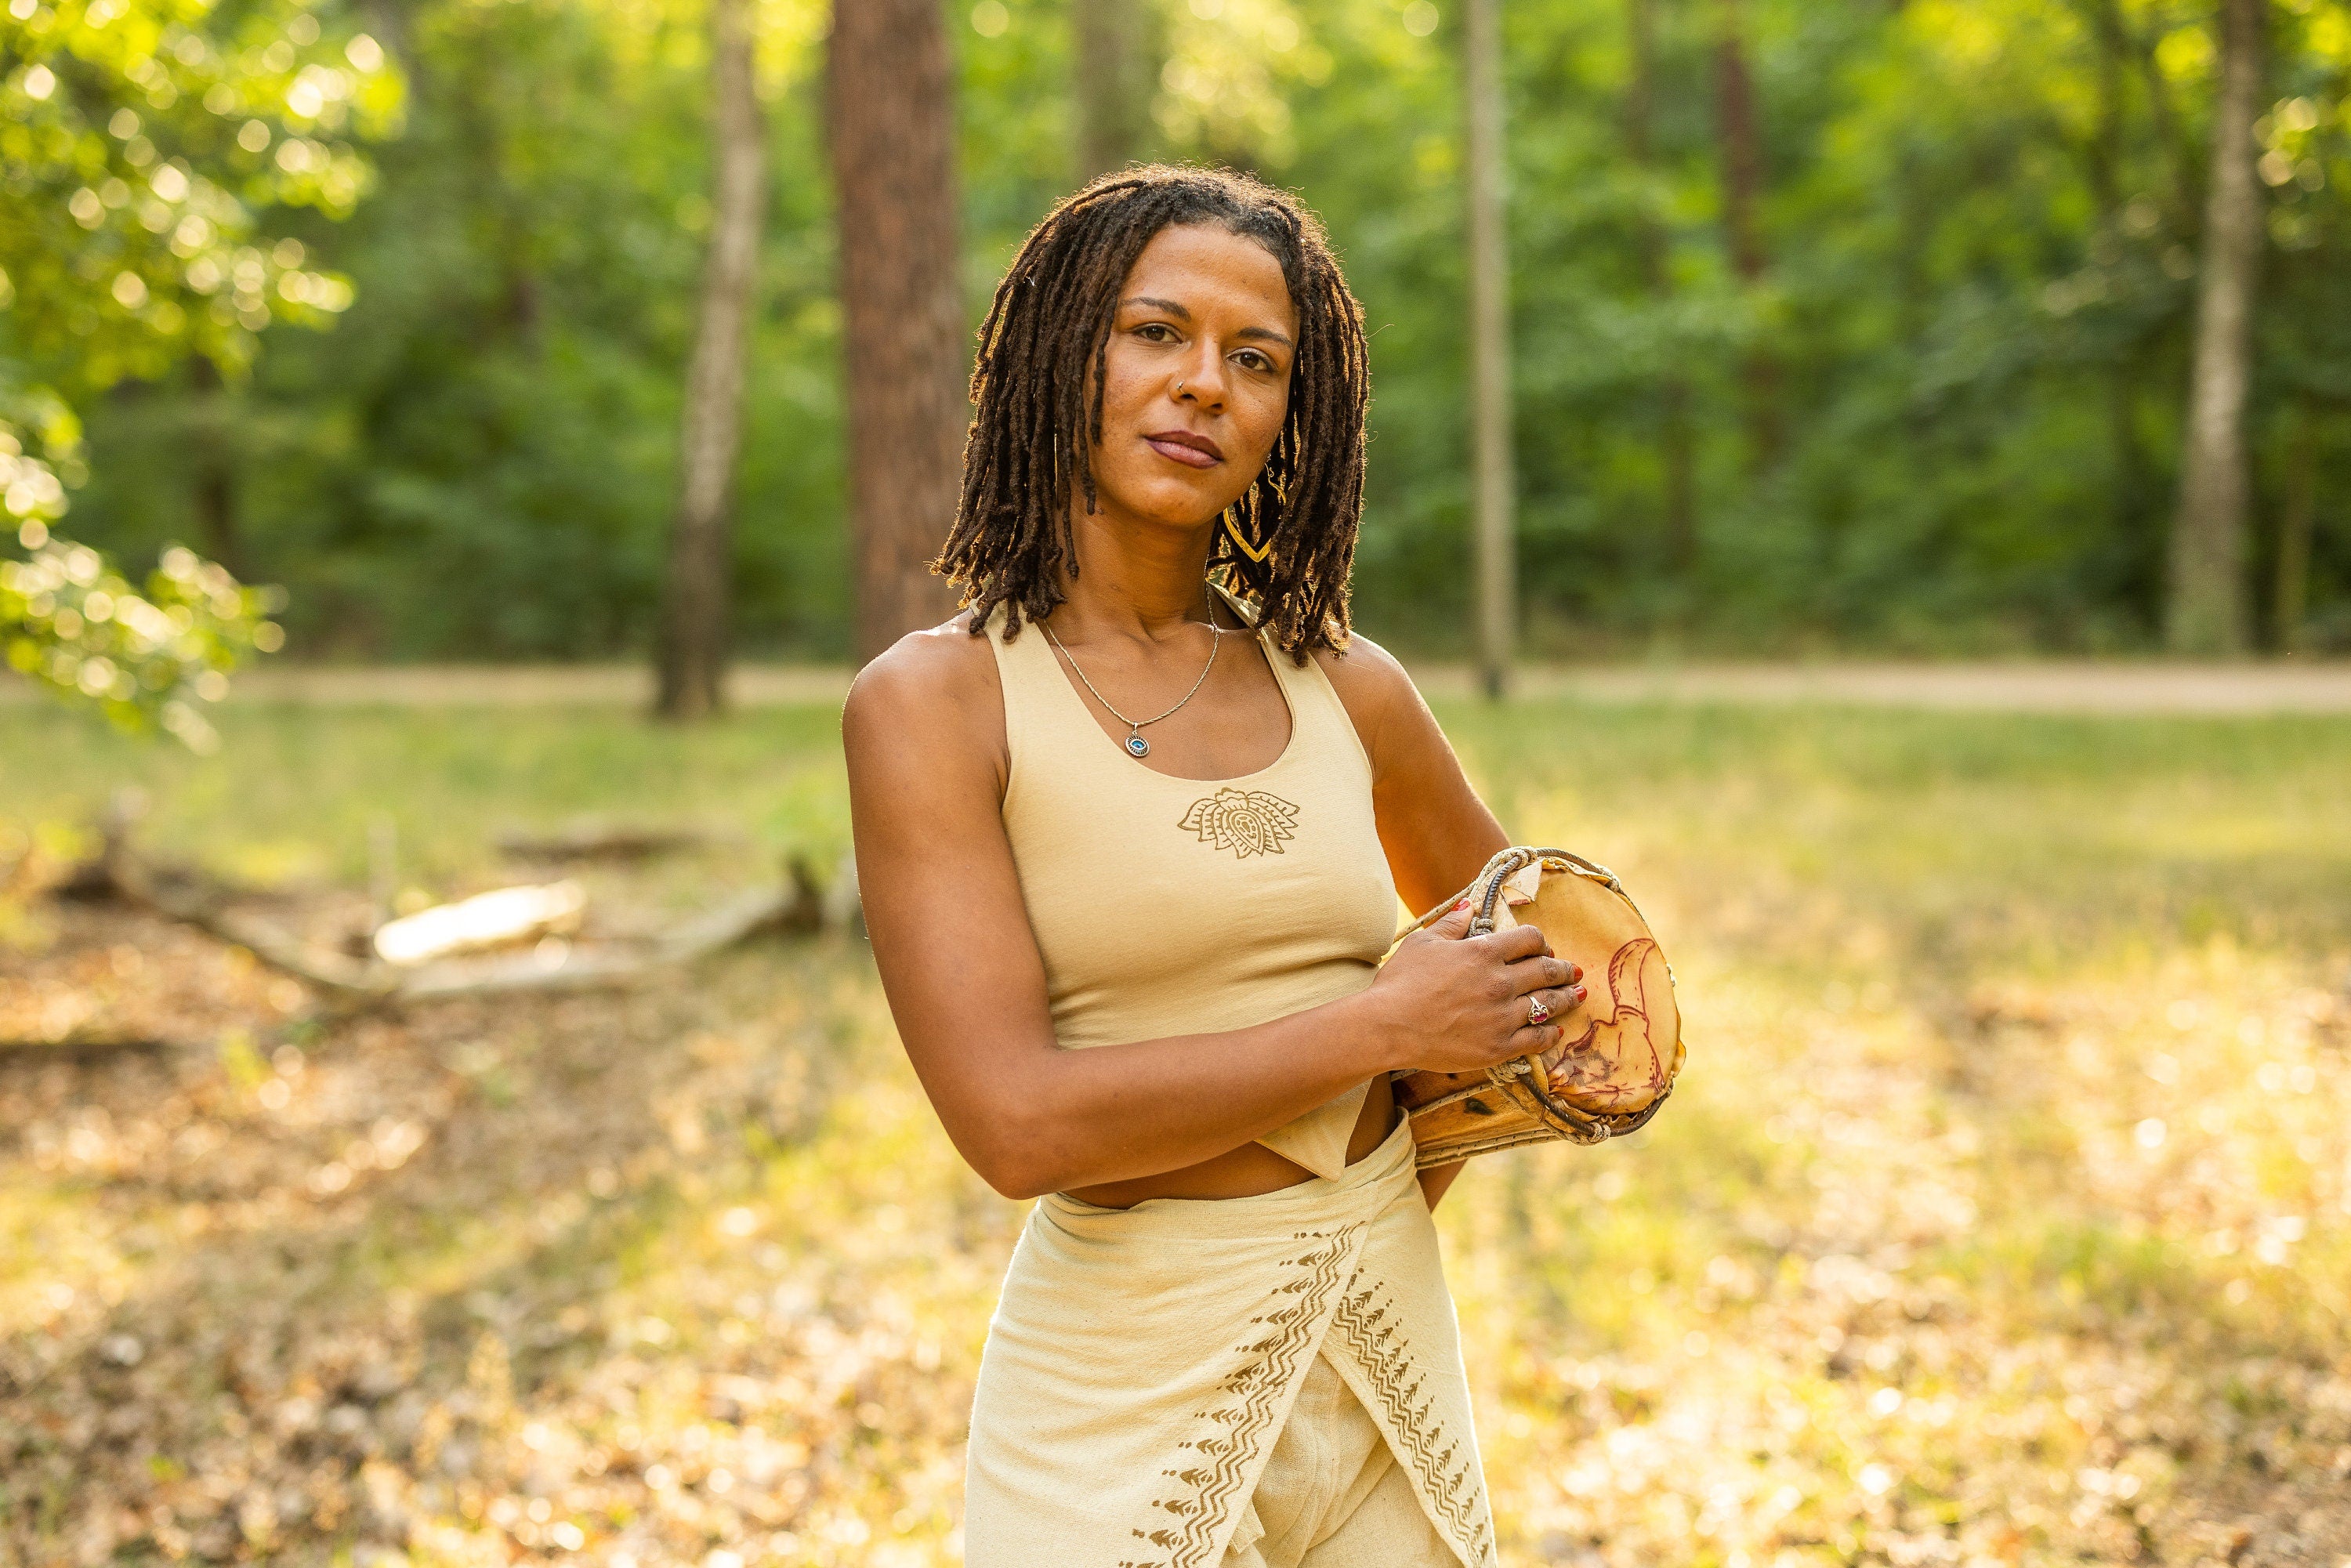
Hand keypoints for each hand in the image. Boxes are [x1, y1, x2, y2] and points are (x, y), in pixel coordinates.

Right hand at [1361, 901, 1584, 1074]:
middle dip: (1564, 969)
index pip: (1530, 939)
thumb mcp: (1423, 943)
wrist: (1387, 1026)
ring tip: (1577, 995)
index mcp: (1484, 952)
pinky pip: (1537, 1039)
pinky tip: (1555, 1030)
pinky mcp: (1499, 1047)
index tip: (1542, 947)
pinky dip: (1551, 1033)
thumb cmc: (1400, 982)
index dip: (1540, 942)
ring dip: (1567, 998)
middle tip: (1574, 971)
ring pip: (1549, 1004)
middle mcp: (1500, 982)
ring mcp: (1503, 1016)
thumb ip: (1452, 924)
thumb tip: (1470, 906)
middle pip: (1547, 970)